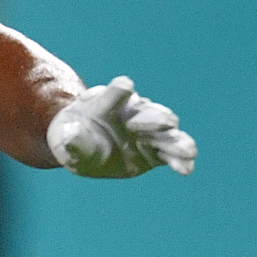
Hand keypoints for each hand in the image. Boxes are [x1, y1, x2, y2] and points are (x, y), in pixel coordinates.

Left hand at [46, 75, 195, 177]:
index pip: (115, 93)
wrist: (86, 148)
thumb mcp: (67, 141)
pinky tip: (187, 169)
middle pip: (147, 112)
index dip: (119, 91)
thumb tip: (68, 135)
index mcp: (107, 104)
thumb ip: (71, 138)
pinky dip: (179, 160)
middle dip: (155, 117)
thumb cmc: (74, 138)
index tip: (126, 87)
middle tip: (167, 122)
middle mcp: (132, 114)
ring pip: (164, 132)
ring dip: (176, 141)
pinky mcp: (155, 149)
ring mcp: (146, 131)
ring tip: (189, 151)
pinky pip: (169, 153)